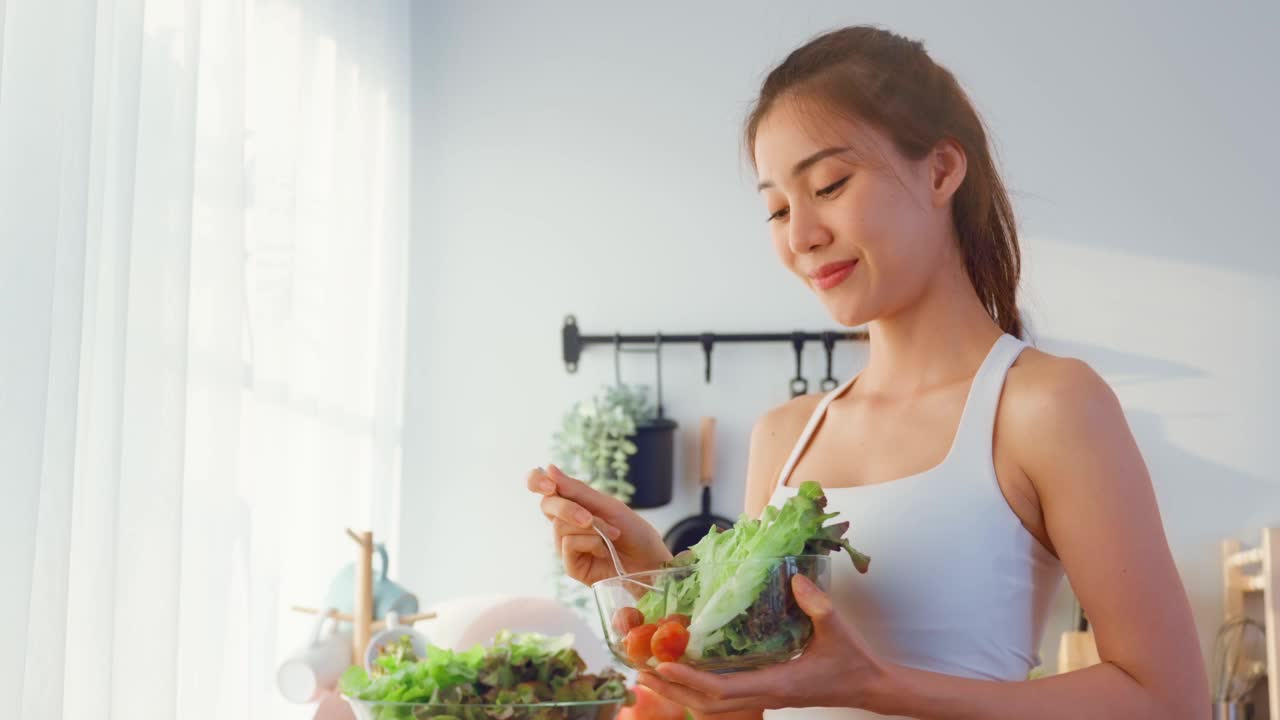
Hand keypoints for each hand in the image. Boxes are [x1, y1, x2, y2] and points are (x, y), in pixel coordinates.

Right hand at [528, 464, 671, 585]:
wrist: (650, 561)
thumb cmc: (633, 532)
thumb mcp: (608, 505)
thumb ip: (577, 490)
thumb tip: (549, 468)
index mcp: (572, 503)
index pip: (541, 486)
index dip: (536, 480)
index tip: (548, 483)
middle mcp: (565, 523)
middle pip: (547, 505)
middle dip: (569, 508)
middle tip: (590, 517)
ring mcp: (566, 545)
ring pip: (560, 526)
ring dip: (592, 528)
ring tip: (612, 535)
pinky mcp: (570, 565)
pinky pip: (568, 544)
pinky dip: (591, 543)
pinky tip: (604, 550)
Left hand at [636, 575, 891, 713]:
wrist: (868, 687)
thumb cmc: (852, 660)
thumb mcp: (837, 628)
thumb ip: (817, 604)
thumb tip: (794, 578)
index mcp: (777, 684)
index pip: (723, 689)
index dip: (690, 680)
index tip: (662, 667)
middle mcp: (764, 696)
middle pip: (707, 705)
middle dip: (672, 692)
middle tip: (640, 672)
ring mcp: (763, 698)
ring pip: (712, 707)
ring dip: (680, 694)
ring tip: (651, 676)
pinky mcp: (764, 694)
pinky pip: (723, 700)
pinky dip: (698, 690)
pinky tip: (684, 674)